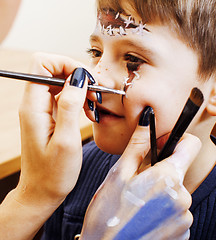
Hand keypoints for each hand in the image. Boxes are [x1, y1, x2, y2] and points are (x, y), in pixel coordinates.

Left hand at [0, 53, 98, 239]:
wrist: (41, 191)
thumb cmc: (53, 173)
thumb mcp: (66, 140)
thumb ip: (71, 105)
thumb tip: (78, 77)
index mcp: (33, 107)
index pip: (42, 63)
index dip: (65, 64)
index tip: (85, 79)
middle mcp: (34, 104)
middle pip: (53, 70)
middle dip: (77, 76)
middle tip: (94, 95)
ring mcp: (42, 109)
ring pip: (61, 82)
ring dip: (80, 89)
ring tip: (93, 106)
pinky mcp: (50, 115)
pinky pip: (64, 96)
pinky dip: (79, 99)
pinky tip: (87, 112)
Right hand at [80, 121, 200, 239]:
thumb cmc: (107, 214)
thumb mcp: (118, 174)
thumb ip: (137, 145)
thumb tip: (147, 121)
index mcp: (167, 179)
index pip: (190, 145)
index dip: (177, 140)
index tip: (161, 145)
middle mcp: (182, 198)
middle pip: (178, 170)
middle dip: (160, 171)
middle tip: (138, 182)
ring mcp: (184, 218)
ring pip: (176, 191)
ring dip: (161, 192)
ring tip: (139, 203)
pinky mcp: (182, 234)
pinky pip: (176, 211)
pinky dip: (164, 209)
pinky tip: (144, 216)